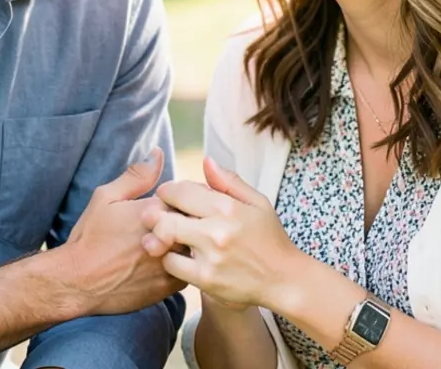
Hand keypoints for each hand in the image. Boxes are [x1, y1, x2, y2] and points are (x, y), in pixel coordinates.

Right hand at [61, 147, 186, 315]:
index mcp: (157, 210)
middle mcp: (170, 236)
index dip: (182, 198)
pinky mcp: (171, 286)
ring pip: (196, 246)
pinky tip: (163, 262)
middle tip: (169, 225)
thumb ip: (137, 176)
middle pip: (198, 221)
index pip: (190, 195)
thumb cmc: (90, 237)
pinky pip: (191, 271)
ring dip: (187, 242)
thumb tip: (158, 153)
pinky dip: (183, 264)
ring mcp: (172, 263)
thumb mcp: (106, 197)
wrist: (78, 282)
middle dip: (189, 220)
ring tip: (167, 243)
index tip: (169, 205)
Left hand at [143, 156, 300, 310]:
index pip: (179, 191)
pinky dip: (170, 259)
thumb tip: (206, 161)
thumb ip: (228, 181)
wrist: (283, 279)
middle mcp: (216, 230)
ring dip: (160, 237)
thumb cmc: (269, 238)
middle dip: (156, 213)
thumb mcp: (257, 202)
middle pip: (164, 216)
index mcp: (227, 207)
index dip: (168, 192)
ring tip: (168, 236)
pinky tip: (181, 256)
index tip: (170, 197)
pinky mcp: (206, 279)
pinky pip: (171, 265)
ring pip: (163, 240)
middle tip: (160, 216)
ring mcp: (210, 257)